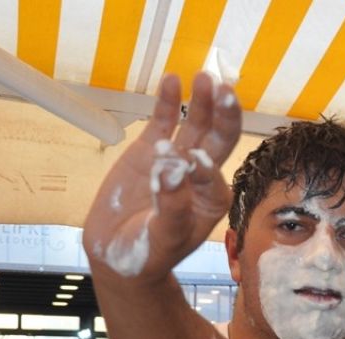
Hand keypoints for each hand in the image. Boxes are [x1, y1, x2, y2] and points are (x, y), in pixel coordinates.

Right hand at [82, 72, 241, 282]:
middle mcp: (201, 176)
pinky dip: (169, 102)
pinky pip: (164, 121)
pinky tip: (173, 80)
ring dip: (202, 102)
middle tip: (226, 90)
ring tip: (205, 78)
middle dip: (224, 116)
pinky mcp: (151, 150)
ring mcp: (177, 158)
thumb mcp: (162, 238)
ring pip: (196, 125)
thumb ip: (171, 208)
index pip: (214, 175)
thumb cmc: (148, 252)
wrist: (118, 253)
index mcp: (212, 200)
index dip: (205, 166)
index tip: (190, 161)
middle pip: (218, 140)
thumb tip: (172, 171)